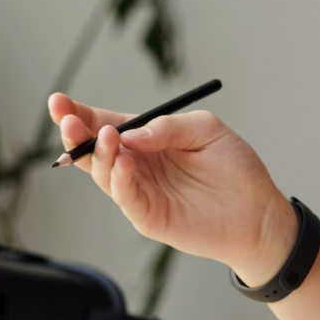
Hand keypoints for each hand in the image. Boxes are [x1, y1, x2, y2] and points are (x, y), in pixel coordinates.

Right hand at [48, 93, 297, 282]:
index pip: (103, 124)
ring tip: (106, 136)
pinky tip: (123, 163)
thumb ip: (168, 126)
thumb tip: (131, 133)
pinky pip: (125, 197)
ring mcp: (139, 192)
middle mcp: (136, 165)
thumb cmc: (235, 169)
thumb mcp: (206, 130)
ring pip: (103, 173)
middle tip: (66, 119)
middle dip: (74, 132)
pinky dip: (119, 181)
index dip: (79, 114)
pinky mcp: (148, 216)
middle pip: (92, 148)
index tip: (59, 102)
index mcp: (145, 140)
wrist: (260, 212)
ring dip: (98, 153)